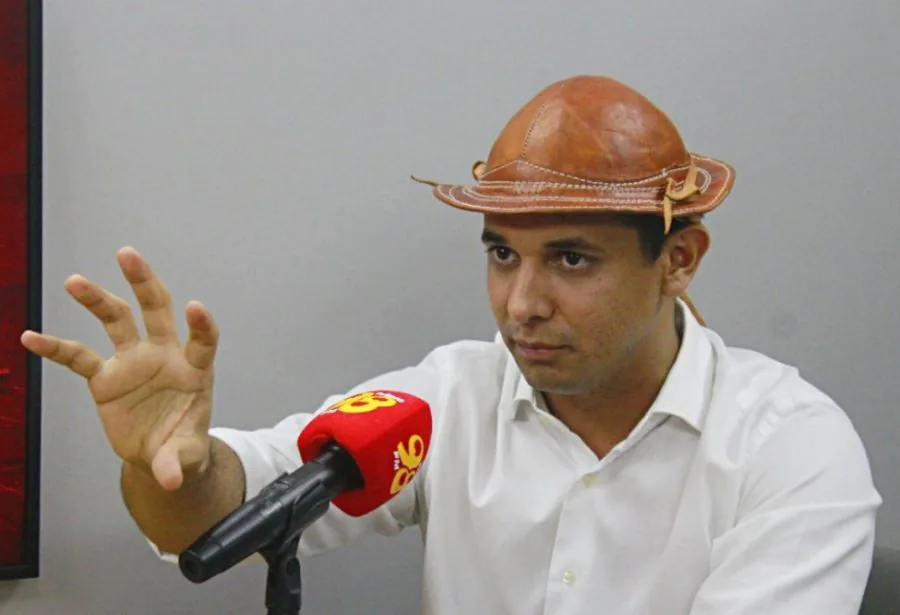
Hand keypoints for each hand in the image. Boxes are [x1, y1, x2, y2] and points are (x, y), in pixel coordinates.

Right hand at [21, 247, 218, 490]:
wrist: (160, 454)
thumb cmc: (183, 445)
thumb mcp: (185, 456)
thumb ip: (178, 462)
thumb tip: (170, 479)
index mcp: (194, 370)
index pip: (202, 339)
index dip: (200, 324)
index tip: (194, 307)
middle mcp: (163, 356)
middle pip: (156, 309)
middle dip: (143, 282)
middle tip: (127, 254)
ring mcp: (133, 362)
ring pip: (116, 321)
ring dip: (96, 299)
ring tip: (74, 281)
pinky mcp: (105, 377)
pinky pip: (77, 357)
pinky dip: (56, 348)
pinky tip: (30, 336)